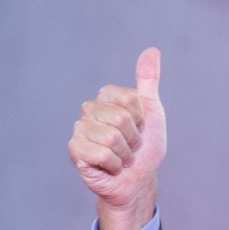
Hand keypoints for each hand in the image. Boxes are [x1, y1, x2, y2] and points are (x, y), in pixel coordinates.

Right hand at [68, 47, 166, 229]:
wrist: (138, 180)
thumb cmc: (145, 147)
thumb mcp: (153, 112)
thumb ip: (149, 81)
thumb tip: (152, 50)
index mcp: (107, 97)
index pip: (128, 98)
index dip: (141, 117)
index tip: (141, 127)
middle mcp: (90, 110)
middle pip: (120, 118)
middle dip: (134, 138)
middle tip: (131, 146)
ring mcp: (80, 130)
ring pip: (111, 137)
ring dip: (125, 153)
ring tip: (122, 157)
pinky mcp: (75, 151)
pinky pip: (101, 154)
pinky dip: (114, 165)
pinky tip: (111, 167)